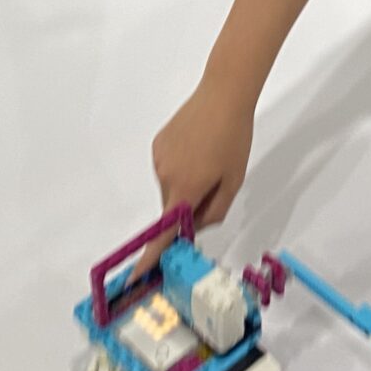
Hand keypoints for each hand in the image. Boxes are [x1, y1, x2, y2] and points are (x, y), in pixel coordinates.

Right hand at [149, 79, 254, 250]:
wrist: (223, 94)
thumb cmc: (234, 138)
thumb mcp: (233, 181)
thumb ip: (214, 212)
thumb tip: (194, 226)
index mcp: (185, 189)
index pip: (163, 232)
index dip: (150, 256)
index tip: (136, 275)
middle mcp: (165, 176)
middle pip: (172, 207)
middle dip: (189, 205)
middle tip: (215, 181)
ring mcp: (159, 158)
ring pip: (171, 186)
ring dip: (186, 183)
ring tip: (209, 156)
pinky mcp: (157, 144)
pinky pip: (168, 167)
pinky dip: (180, 166)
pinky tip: (197, 146)